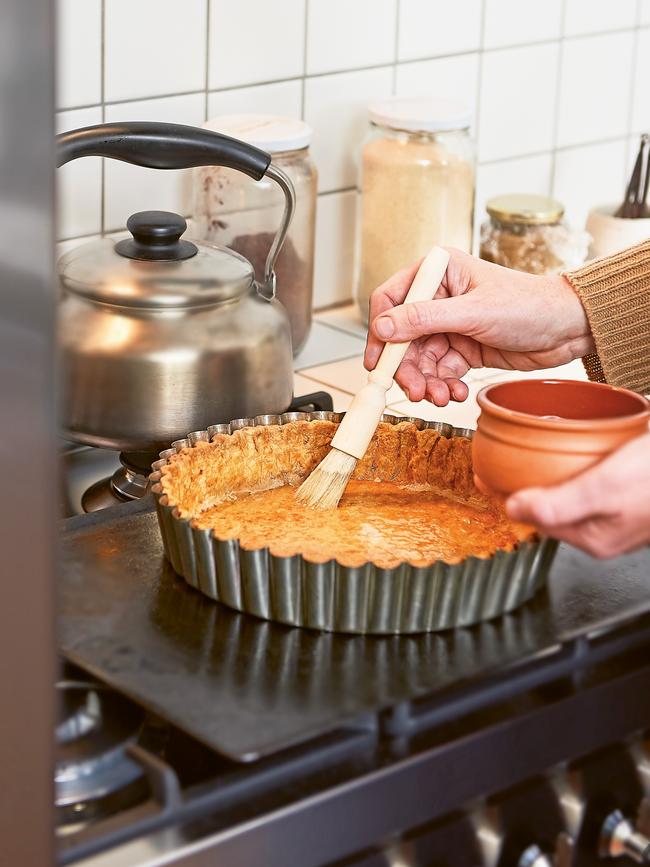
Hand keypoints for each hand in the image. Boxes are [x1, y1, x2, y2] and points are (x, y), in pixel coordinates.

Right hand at [364, 248, 594, 405]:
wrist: (567, 329)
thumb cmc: (529, 306)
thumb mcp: (473, 313)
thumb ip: (424, 319)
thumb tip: (383, 327)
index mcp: (438, 272)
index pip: (391, 299)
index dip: (380, 332)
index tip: (377, 362)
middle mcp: (439, 296)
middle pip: (402, 337)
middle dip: (407, 368)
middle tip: (415, 391)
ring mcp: (449, 323)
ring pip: (420, 359)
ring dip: (426, 382)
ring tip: (441, 397)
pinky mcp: (462, 347)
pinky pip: (439, 370)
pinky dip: (443, 385)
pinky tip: (455, 392)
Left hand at [504, 432, 649, 557]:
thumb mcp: (603, 489)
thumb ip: (558, 504)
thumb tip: (513, 511)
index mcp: (594, 538)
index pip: (537, 521)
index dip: (514, 497)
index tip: (492, 478)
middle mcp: (607, 532)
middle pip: (554, 509)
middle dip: (534, 488)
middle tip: (514, 466)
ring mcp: (621, 515)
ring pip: (574, 496)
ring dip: (558, 477)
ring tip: (545, 457)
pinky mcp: (634, 496)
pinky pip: (594, 485)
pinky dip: (582, 470)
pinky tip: (585, 453)